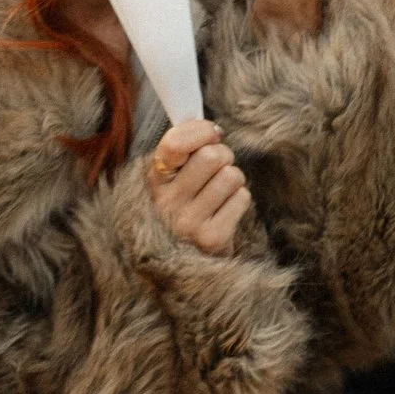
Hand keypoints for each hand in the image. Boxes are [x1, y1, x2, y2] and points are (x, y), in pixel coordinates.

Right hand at [148, 118, 248, 255]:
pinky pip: (241, 198)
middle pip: (212, 155)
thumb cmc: (185, 208)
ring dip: (232, 180)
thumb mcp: (174, 180)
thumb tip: (212, 128)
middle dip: (223, 156)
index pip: (175, 143)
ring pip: (230, 176)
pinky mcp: (212, 238)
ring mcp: (188, 223)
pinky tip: (224, 212)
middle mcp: (166, 204)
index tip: (211, 134)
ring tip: (220, 193)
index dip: (200, 131)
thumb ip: (185, 151)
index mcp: (153, 183)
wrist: (185, 265)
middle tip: (218, 169)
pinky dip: (239, 200)